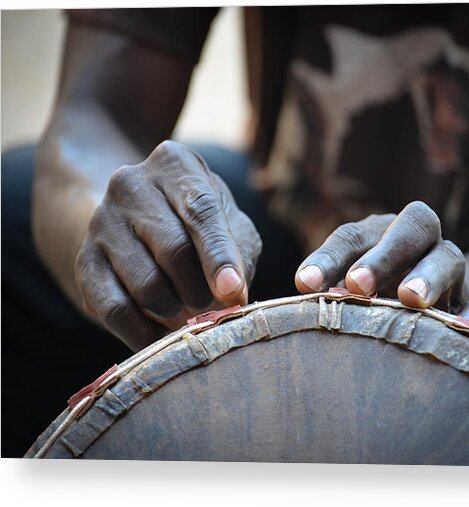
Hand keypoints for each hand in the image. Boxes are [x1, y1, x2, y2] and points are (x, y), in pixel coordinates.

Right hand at [75, 140, 261, 349]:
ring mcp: (101, 221)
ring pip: (146, 285)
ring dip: (177, 309)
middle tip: (212, 302)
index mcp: (174, 164)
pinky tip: (162, 337)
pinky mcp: (83, 260)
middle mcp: (130, 184)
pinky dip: (144, 334)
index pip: (201, 210)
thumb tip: (233, 293)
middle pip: (174, 251)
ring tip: (187, 306)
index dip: (219, 256)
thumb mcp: (229, 222)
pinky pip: (114, 310)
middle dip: (202, 289)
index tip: (234, 290)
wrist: (137, 219)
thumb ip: (239, 252)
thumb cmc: (198, 222)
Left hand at [294, 201, 468, 324]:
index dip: (329, 257)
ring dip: (428, 276)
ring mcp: (451, 271)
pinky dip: (468, 316)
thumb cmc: (373, 293)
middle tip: (357, 285)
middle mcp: (421, 242)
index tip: (305, 284)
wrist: (430, 301)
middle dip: (385, 254)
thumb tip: (303, 296)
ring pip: (449, 260)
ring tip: (409, 299)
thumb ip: (331, 287)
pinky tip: (453, 329)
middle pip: (414, 228)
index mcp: (382, 231)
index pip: (353, 235)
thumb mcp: (348, 283)